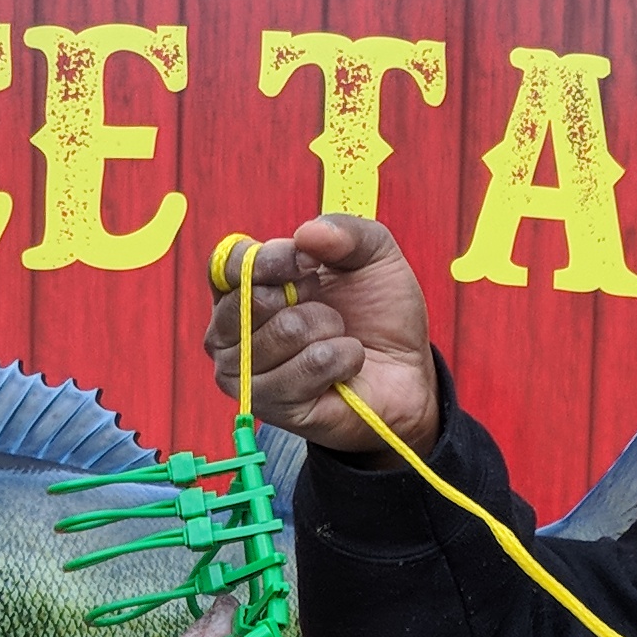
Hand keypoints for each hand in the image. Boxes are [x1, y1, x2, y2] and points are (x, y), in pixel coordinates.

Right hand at [200, 215, 438, 457]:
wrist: (407, 371)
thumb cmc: (378, 314)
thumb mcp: (372, 255)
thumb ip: (345, 231)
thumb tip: (306, 236)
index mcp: (242, 287)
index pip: (229, 263)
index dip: (272, 259)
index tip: (309, 263)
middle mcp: (230, 332)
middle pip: (251, 299)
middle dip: (308, 297)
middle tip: (328, 309)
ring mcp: (244, 373)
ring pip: (285, 331)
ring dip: (330, 329)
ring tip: (338, 338)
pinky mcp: (269, 405)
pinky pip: (309, 366)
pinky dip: (342, 358)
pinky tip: (345, 365)